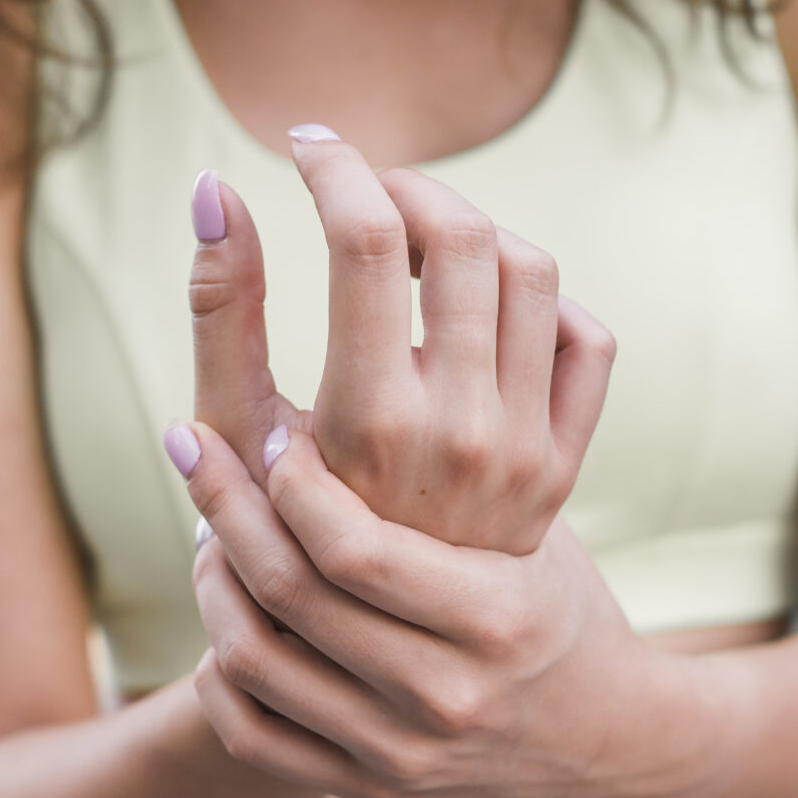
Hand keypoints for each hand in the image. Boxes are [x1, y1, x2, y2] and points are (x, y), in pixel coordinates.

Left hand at [173, 420, 668, 797]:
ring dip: (212, 580)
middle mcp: (445, 693)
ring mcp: (401, 751)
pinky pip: (251, 736)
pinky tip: (223, 618)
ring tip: (208, 525)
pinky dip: (218, 673)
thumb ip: (479, 444)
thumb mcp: (542, 528)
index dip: (292, 484)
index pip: (355, 550)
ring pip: (254, 662)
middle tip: (193, 446)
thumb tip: (396, 324)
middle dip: (226, 507)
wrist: (602, 743)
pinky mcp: (367, 788)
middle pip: (291, 596)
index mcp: (496, 616)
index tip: (272, 435)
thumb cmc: (559, 603)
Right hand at [185, 133, 615, 550]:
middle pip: (464, 235)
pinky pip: (584, 341)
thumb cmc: (276, 534)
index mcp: (369, 422)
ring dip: (474, 231)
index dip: (335, 166)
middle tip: (365, 192)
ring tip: (419, 247)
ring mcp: (525, 450)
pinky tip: (483, 312)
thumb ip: (220, 309)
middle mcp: (461, 433)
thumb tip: (212, 186)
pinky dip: (544, 303)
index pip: (367, 237)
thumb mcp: (233, 431)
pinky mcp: (563, 466)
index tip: (307, 145)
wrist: (370, 652)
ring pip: (532, 272)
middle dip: (407, 184)